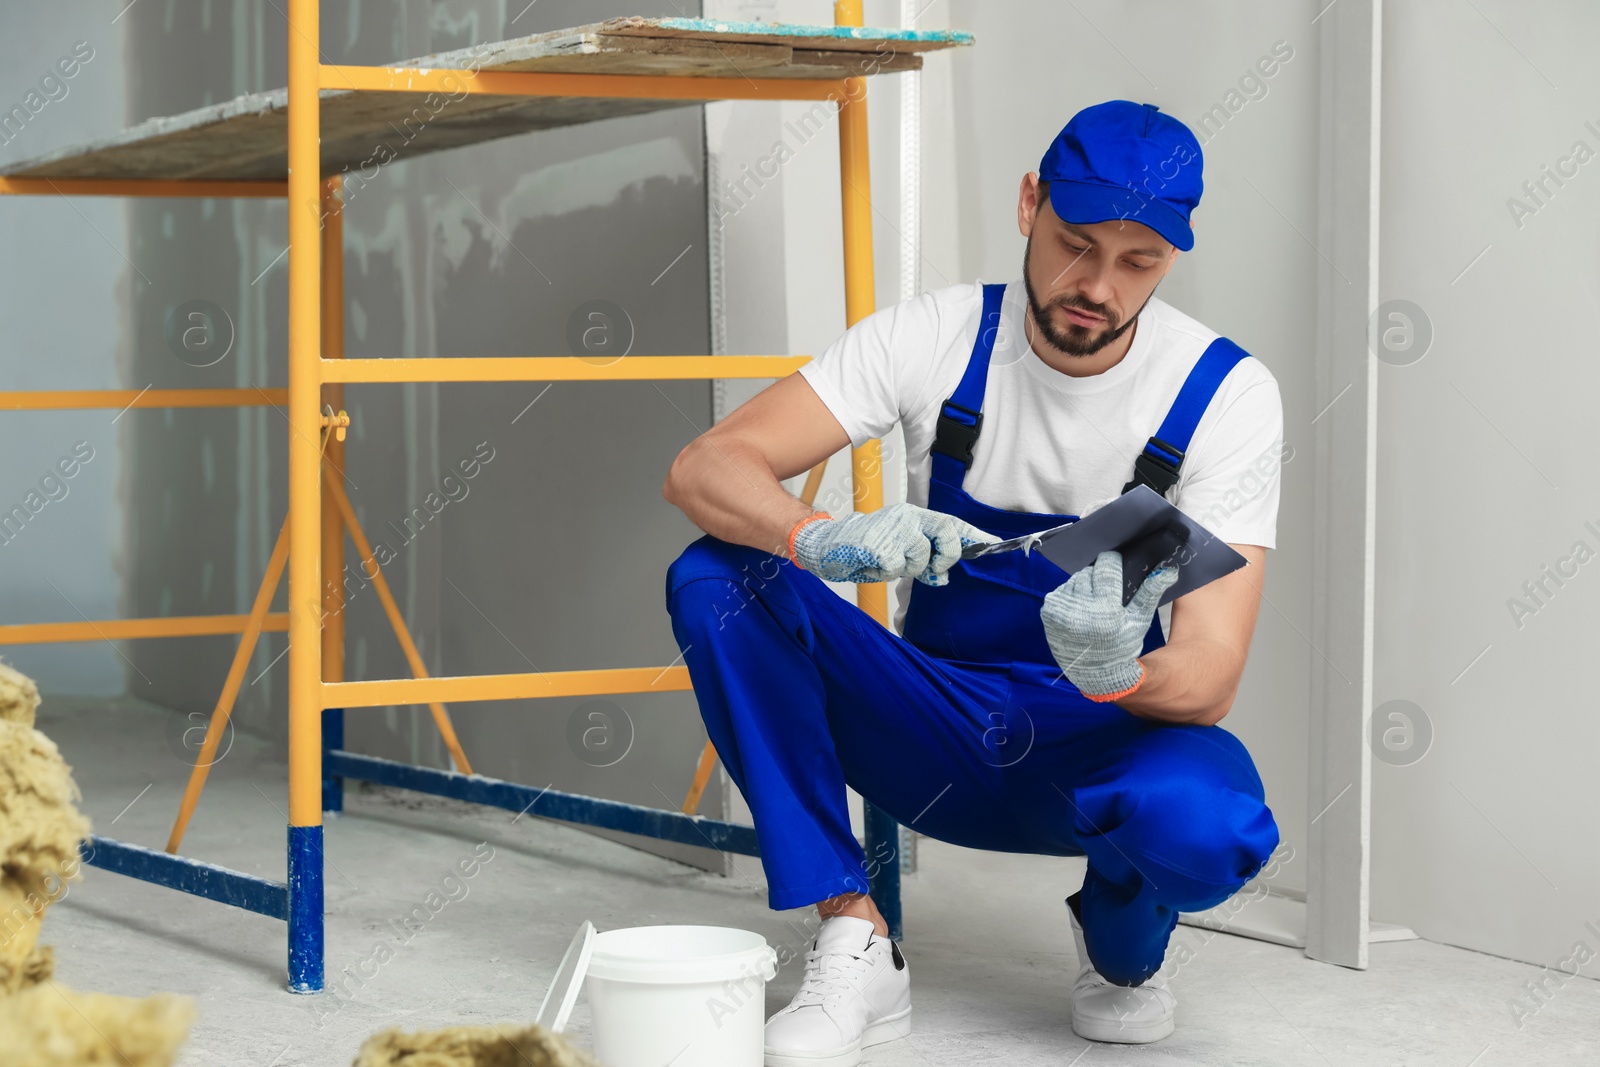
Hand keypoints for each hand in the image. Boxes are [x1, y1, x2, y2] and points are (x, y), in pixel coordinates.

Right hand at [792, 502, 998, 585]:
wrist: (826, 546)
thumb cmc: (864, 549)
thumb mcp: (899, 553)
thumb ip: (922, 560)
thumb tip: (942, 577)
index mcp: (914, 516)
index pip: (951, 522)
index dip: (973, 534)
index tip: (994, 544)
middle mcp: (907, 516)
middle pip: (946, 530)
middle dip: (947, 554)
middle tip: (935, 570)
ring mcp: (893, 528)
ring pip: (920, 556)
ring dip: (906, 569)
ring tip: (885, 564)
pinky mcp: (879, 544)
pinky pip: (895, 568)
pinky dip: (884, 573)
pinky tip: (871, 565)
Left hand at [1040, 550, 1179, 700]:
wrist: (1094, 674)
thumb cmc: (1122, 646)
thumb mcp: (1139, 620)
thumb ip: (1150, 592)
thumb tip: (1167, 570)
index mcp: (1106, 609)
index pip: (1106, 567)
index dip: (1112, 561)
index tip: (1116, 563)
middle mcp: (1080, 608)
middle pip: (1089, 572)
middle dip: (1099, 577)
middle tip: (1106, 592)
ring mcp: (1061, 610)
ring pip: (1075, 580)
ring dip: (1084, 586)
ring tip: (1093, 604)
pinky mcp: (1047, 613)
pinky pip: (1061, 591)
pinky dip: (1070, 596)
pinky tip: (1079, 611)